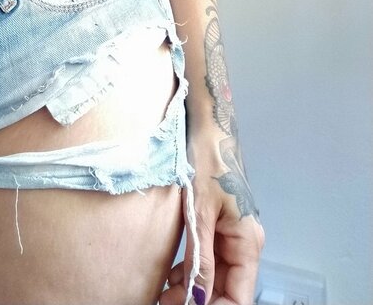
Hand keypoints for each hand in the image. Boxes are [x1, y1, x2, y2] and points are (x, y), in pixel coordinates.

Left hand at [160, 130, 263, 304]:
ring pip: (216, 274)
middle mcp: (244, 240)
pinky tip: (171, 276)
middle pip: (227, 287)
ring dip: (193, 288)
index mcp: (247, 241)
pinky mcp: (218, 221)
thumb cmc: (207, 159)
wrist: (208, 124)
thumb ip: (200, 258)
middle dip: (199, 301)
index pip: (239, 295)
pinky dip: (192, 269)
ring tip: (163, 295)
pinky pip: (209, 255)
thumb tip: (196, 299)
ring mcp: (232, 231)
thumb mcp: (199, 211)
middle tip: (165, 304)